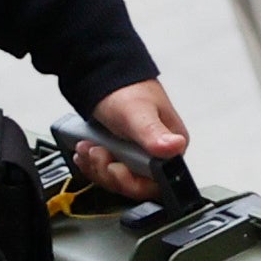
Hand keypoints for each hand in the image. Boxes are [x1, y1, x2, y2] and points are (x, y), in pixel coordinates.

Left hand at [74, 79, 189, 199]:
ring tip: (87, 146)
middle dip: (107, 171)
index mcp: (171, 150)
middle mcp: (157, 156)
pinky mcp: (121, 155)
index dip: (130, 181)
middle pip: (132, 185)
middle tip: (96, 151)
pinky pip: (106, 171)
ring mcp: (137, 156)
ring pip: (116, 179)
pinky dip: (92, 163)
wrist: (104, 76)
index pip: (154, 185)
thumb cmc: (125, 90)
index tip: (114, 166)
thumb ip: (153, 133)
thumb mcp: (137, 113)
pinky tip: (86, 151)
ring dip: (96, 166)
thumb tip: (175, 146)